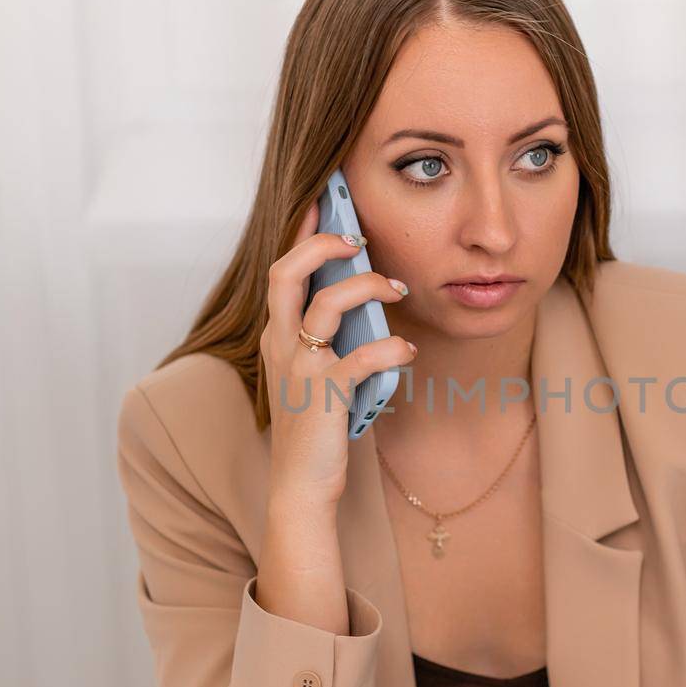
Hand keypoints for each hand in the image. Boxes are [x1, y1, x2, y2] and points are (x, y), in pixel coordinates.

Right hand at [260, 200, 415, 507]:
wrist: (300, 484)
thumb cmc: (315, 427)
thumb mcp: (316, 373)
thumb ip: (332, 338)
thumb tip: (370, 302)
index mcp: (277, 335)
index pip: (281, 269)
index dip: (301, 232)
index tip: (323, 201)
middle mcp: (280, 345)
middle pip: (287, 272)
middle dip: (323, 245)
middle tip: (359, 240)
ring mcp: (300, 368)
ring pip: (327, 305)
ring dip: (367, 288)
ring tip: (398, 290)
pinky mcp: (324, 394)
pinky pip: (361, 357)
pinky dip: (391, 349)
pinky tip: (408, 353)